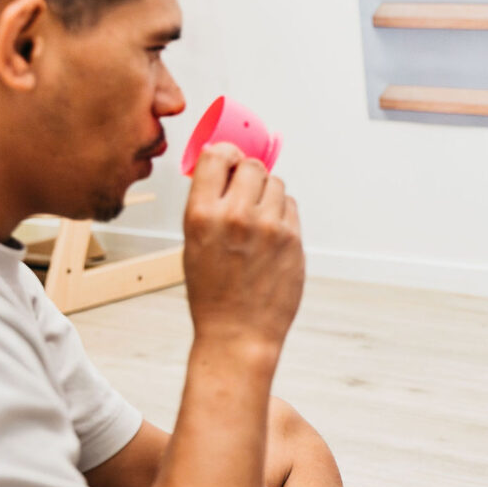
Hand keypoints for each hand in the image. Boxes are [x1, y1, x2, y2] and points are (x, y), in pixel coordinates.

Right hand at [183, 143, 303, 352]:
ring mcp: (269, 227)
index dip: (224, 154)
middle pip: (252, 165)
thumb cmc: (212, 293)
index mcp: (202, 215)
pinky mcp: (294, 239)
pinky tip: (271, 233)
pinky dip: (283, 212)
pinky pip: (291, 206)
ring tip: (257, 217)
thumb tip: (223, 170)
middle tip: (244, 189)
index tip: (227, 157)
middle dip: (248, 173)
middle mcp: (236, 216)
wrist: (239, 332)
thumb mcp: (194, 243)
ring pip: (276, 183)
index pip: (216, 156)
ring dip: (267, 192)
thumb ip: (208, 204)